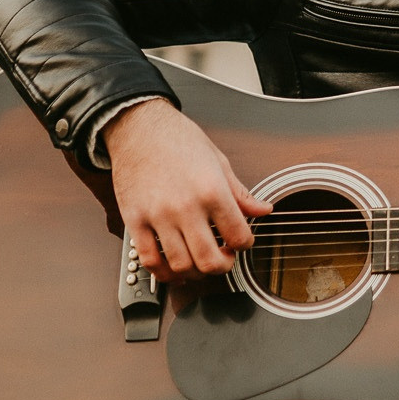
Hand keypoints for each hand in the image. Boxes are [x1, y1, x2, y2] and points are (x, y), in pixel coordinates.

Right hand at [104, 98, 269, 282]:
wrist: (139, 127)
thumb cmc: (178, 139)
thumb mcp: (218, 161)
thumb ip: (240, 192)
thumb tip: (263, 210)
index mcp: (212, 190)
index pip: (238, 236)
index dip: (245, 245)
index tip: (241, 242)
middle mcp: (186, 207)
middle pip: (209, 260)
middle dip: (222, 267)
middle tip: (223, 259)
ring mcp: (158, 216)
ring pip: (180, 265)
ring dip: (194, 272)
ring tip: (199, 262)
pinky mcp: (135, 220)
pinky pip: (149, 259)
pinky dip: (163, 272)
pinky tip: (172, 267)